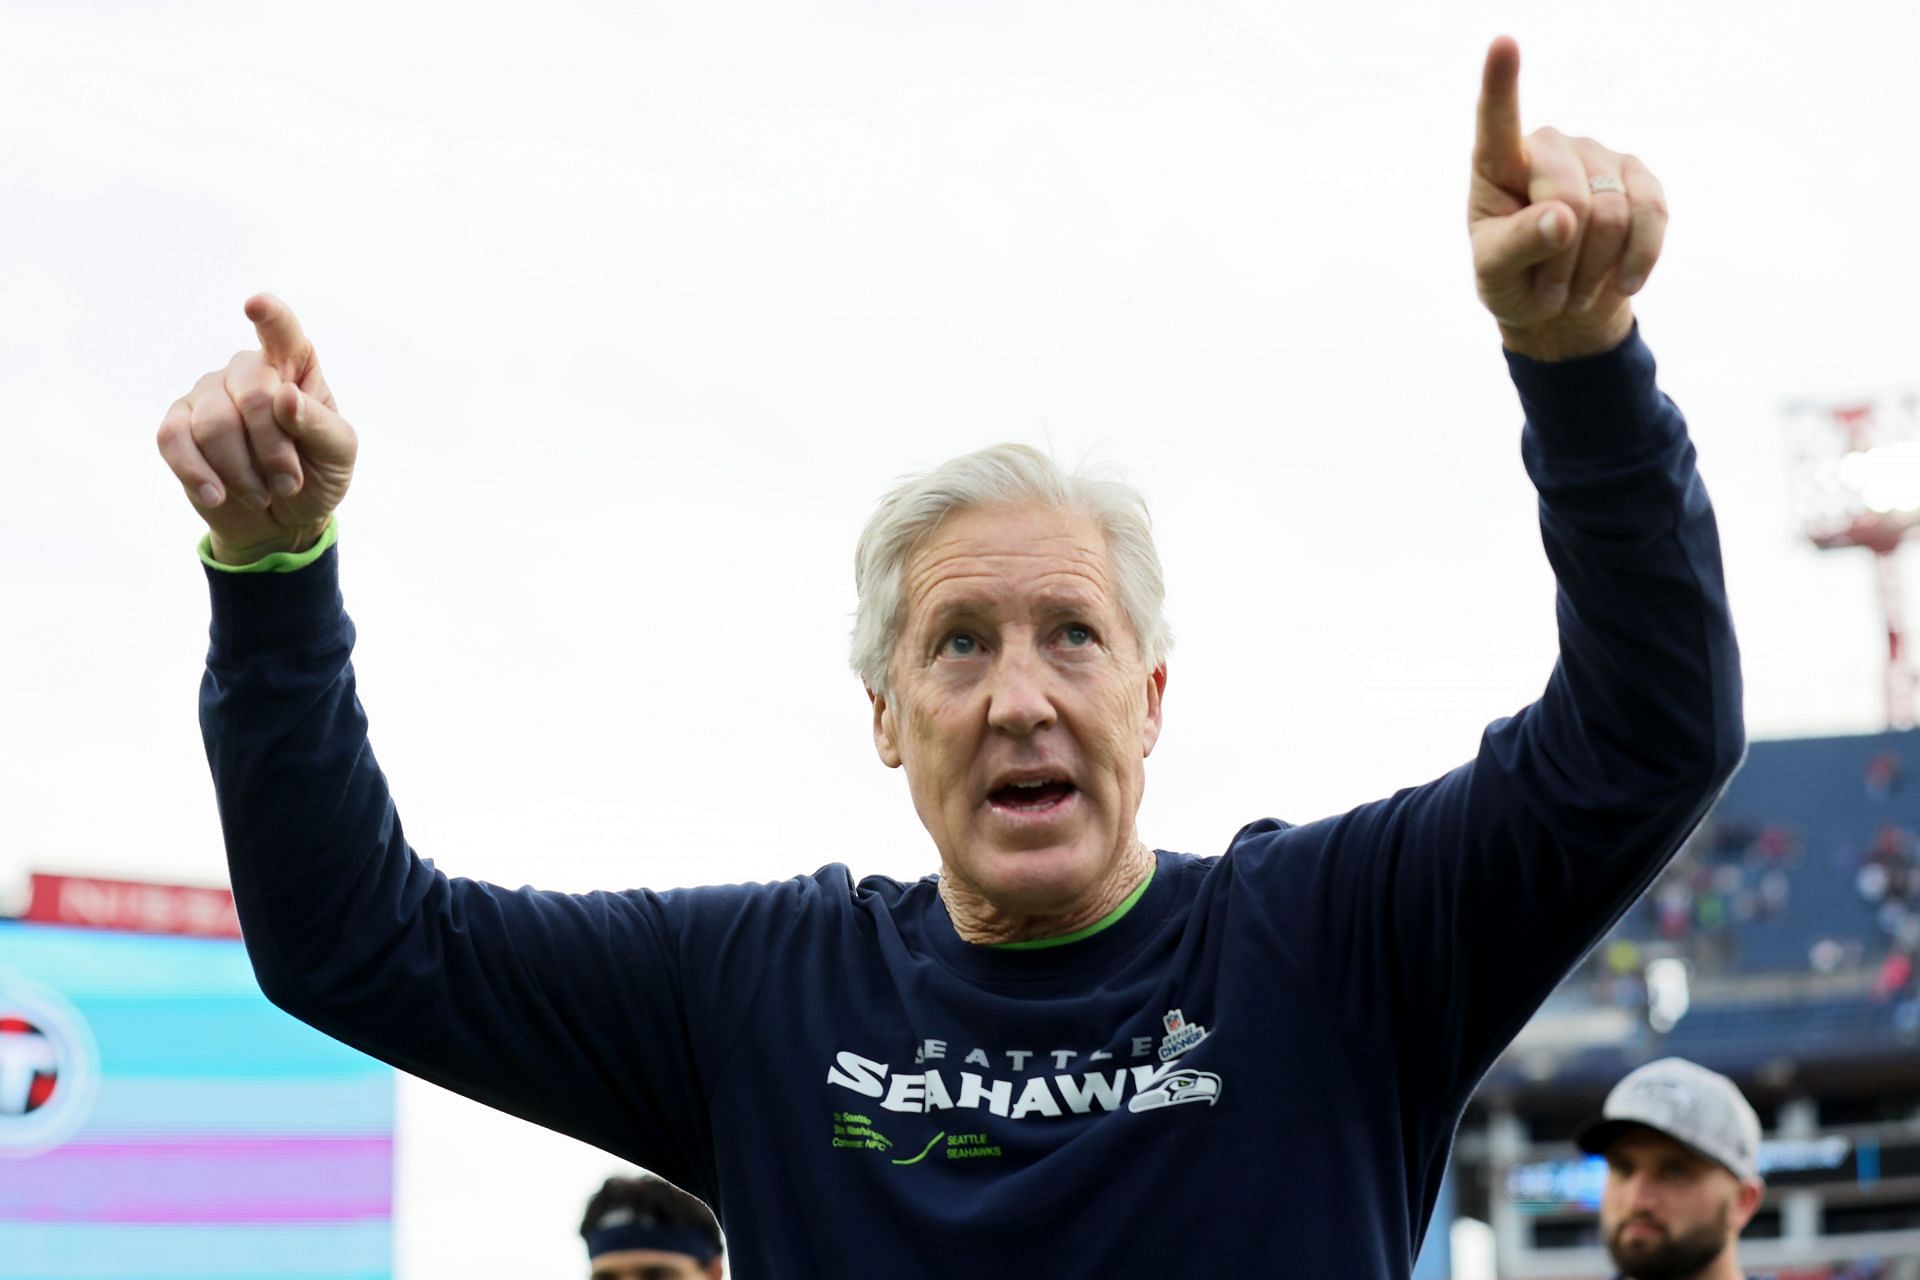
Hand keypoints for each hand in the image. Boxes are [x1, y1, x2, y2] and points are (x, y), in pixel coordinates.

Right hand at [157, 295, 357, 563]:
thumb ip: (318, 424)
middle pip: (253, 395)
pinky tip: (218, 495)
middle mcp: (246, 371)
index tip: (256, 305)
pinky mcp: (177, 425)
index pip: (282, 332)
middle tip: (290, 483)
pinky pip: (174, 440)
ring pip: (214, 425)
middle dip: (274, 450)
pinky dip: (199, 474)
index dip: (270, 317)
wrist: (281, 519)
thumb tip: (284, 396)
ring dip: (244, 472)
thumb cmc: (316, 474)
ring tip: (263, 494)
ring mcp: (207, 394)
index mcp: (292, 366)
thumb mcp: (337, 454)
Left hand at [1468, 37, 1667, 360]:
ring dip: (1594, 269)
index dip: (1500, 83)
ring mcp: (1599, 155)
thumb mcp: (1495, 276)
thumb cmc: (1514, 282)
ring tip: (1573, 290)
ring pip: (1612, 215)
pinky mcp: (1640, 177)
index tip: (1502, 42)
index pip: (1497, 121)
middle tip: (1549, 293)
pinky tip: (1623, 283)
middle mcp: (1551, 147)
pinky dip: (1638, 260)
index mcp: (1499, 165)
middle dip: (1561, 261)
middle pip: (1568, 198)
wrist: (1562, 306)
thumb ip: (1515, 246)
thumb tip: (1561, 216)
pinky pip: (1652, 215)